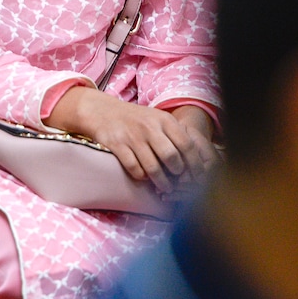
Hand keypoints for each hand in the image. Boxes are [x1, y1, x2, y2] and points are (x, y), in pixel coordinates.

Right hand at [46, 87, 210, 193]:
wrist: (102, 111)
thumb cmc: (135, 119)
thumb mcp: (156, 119)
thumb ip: (174, 134)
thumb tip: (193, 160)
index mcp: (163, 120)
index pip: (186, 145)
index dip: (194, 164)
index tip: (195, 176)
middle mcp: (149, 127)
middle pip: (172, 157)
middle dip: (177, 175)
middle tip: (178, 182)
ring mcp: (133, 136)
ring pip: (153, 168)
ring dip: (161, 182)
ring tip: (164, 187)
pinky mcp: (117, 145)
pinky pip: (134, 169)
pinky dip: (141, 177)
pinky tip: (143, 178)